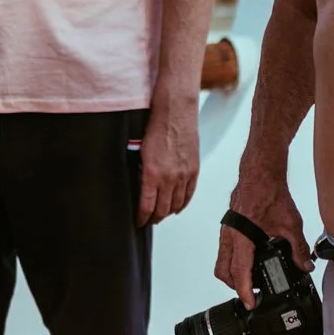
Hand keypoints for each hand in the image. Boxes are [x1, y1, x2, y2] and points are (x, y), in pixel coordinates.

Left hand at [136, 99, 198, 226]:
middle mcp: (169, 178)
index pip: (147, 206)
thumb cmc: (155, 127)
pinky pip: (189, 194)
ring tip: (161, 215)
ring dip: (168, 212)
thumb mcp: (141, 152)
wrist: (175, 112)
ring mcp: (184, 175)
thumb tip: (142, 188)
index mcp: (152, 174)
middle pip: (162, 209)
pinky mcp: (194, 170)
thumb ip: (143, 172)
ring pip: (176, 204)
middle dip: (154, 218)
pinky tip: (177, 207)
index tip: (139, 222)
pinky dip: (182, 204)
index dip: (142, 218)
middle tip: (149, 220)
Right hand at [217, 169, 310, 308]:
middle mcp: (230, 234)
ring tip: (250, 280)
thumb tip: (305, 265)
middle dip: (235, 286)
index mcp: (242, 236)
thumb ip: (298, 248)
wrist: (260, 172)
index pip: (239, 272)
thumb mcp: (291, 224)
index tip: (249, 304)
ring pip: (222, 260)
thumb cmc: (270, 192)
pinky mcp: (229, 224)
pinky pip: (225, 248)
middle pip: (223, 270)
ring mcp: (227, 229)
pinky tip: (250, 257)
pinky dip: (234, 258)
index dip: (244, 291)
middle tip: (249, 294)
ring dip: (233, 272)